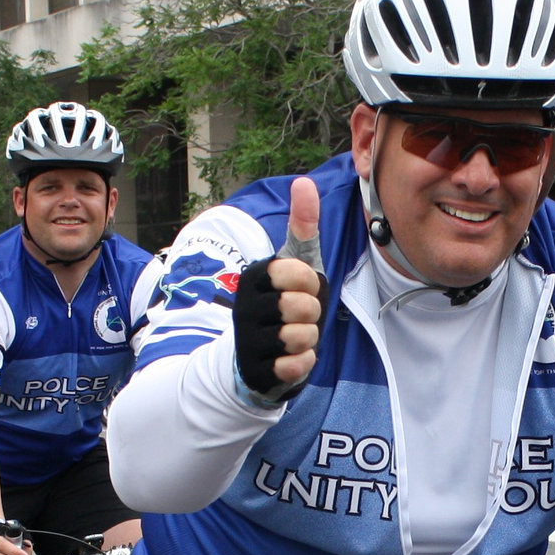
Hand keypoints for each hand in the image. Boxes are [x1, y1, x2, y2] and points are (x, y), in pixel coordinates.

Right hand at [231, 176, 327, 398]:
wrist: (254, 358)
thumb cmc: (281, 304)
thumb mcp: (292, 264)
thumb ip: (302, 225)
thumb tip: (304, 182)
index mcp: (253, 277)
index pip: (299, 272)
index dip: (310, 283)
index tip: (300, 288)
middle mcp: (243, 308)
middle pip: (303, 307)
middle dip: (311, 315)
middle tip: (297, 317)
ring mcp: (247, 341)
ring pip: (302, 337)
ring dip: (308, 340)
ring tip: (292, 337)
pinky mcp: (255, 372)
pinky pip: (296, 366)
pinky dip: (301, 363)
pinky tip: (289, 359)